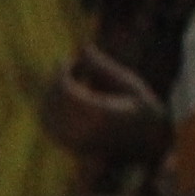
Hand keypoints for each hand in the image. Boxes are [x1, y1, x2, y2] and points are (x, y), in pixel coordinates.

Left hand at [36, 46, 166, 168]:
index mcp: (99, 116)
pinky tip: (69, 97)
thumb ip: (104, 68)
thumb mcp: (130, 86)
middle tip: (70, 68)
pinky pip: (48, 124)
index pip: (65, 90)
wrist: (149, 149)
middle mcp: (83, 132)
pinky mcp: (69, 148)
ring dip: (51, 94)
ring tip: (73, 81)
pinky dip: (50, 107)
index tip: (68, 60)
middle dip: (55, 81)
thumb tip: (83, 47)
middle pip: (52, 101)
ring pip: (46, 114)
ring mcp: (74, 143)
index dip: (61, 72)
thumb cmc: (144, 112)